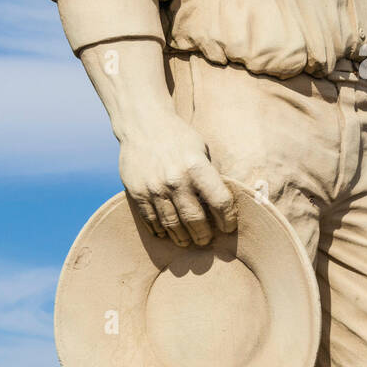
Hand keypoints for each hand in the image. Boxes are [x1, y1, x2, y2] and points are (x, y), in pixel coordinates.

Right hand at [118, 113, 236, 247]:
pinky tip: (167, 233)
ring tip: (188, 242)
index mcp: (197, 167)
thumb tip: (222, 204)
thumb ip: (210, 176)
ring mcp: (154, 188)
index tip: (229, 228)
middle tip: (207, 241)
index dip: (228, 219)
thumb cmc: (178, 137)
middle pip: (195, 219)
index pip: (220, 201)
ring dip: (182, 237)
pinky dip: (160, 229)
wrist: (143, 124)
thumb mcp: (202, 150)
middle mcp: (176, 180)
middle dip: (204, 235)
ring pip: (172, 224)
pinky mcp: (137, 192)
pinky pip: (151, 219)